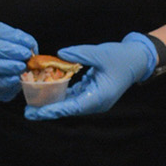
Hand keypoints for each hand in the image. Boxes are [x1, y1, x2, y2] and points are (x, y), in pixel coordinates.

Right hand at [0, 22, 38, 103]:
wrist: (1, 73)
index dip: (16, 37)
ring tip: (23, 67)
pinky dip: (6, 81)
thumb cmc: (12, 55)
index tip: (30, 45)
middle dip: (11, 51)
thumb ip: (25, 44)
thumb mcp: (19, 44)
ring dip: (8, 66)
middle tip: (26, 55)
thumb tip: (32, 49)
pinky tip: (16, 79)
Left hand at [25, 32, 159, 120]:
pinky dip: (60, 95)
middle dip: (48, 110)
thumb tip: (60, 53)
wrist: (137, 59)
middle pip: (68, 109)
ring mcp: (94, 99)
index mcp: (99, 97)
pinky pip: (73, 97)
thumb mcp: (100, 53)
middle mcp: (96, 102)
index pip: (73, 107)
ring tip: (32, 103)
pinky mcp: (92, 93)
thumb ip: (79, 54)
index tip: (37, 112)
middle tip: (27, 111)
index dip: (54, 110)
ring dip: (52, 103)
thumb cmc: (121, 57)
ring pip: (69, 104)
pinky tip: (45, 92)